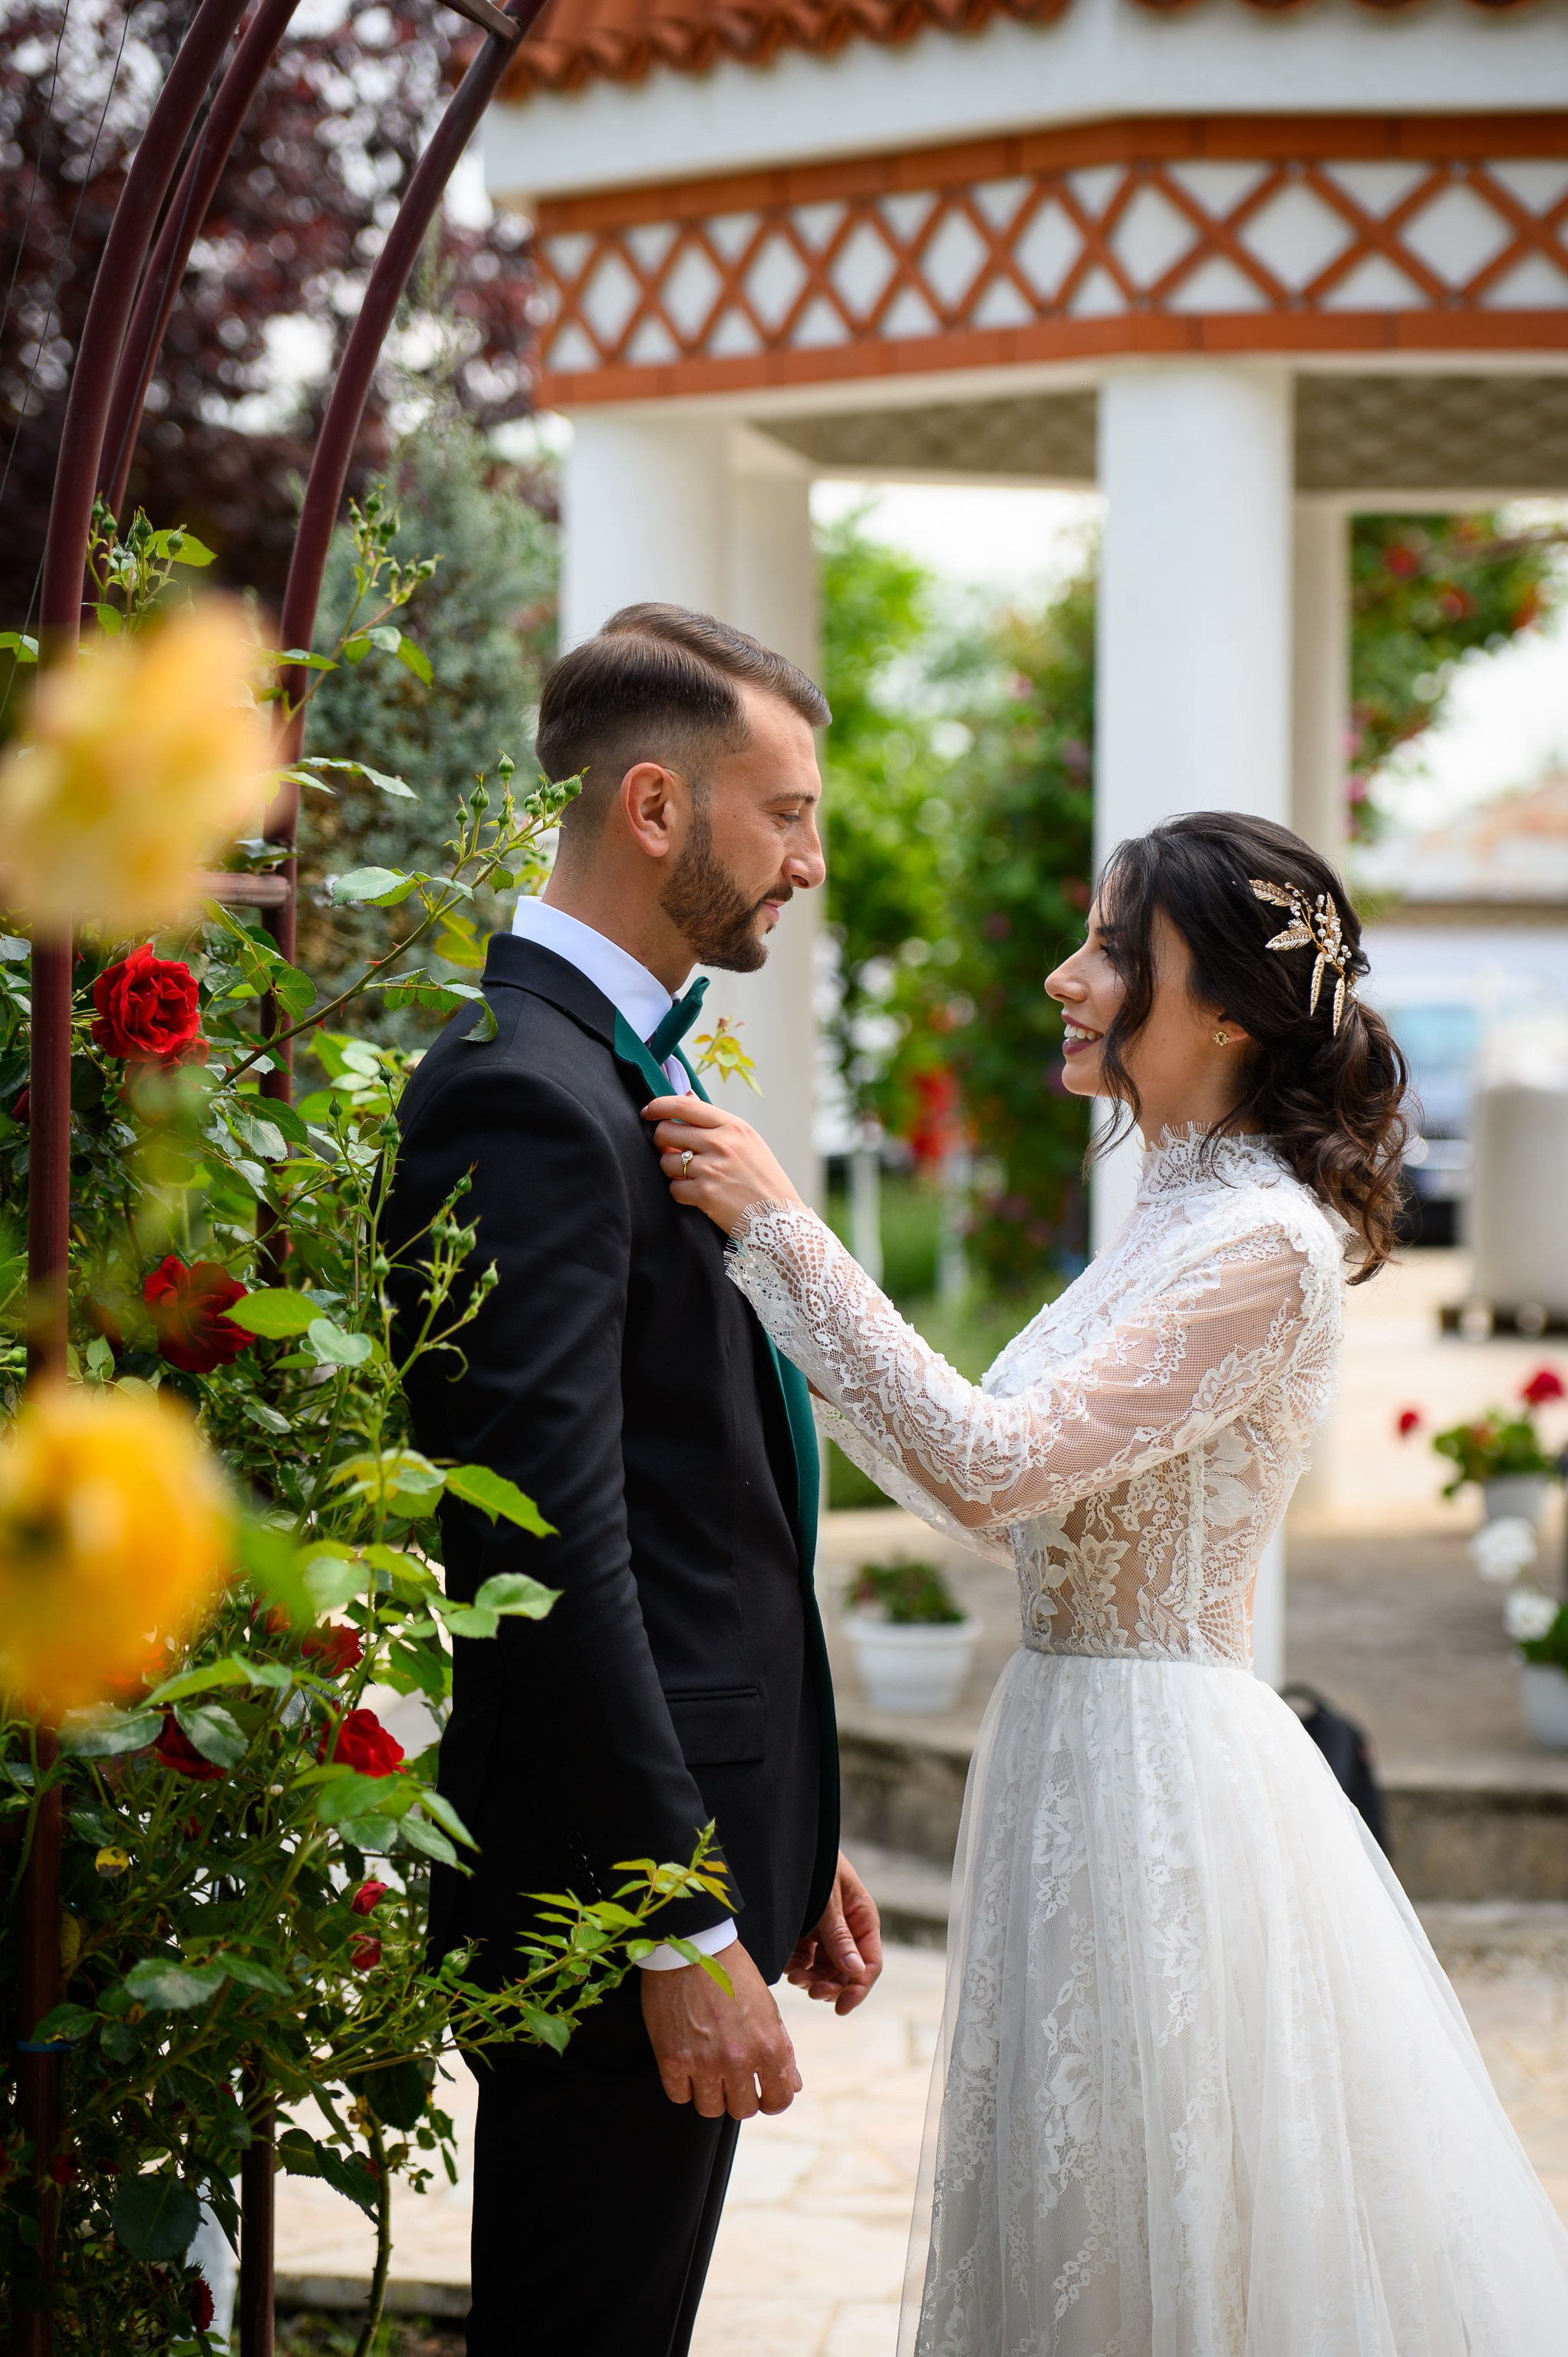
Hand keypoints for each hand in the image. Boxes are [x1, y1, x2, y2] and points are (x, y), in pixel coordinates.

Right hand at [640, 1939, 801, 2119]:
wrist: (691, 1944)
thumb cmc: (733, 1973)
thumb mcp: (767, 2007)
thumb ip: (782, 2050)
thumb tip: (794, 2085)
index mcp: (768, 2046)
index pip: (779, 2101)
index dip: (771, 2099)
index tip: (761, 2091)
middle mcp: (739, 2059)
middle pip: (742, 2110)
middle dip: (738, 2095)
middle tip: (730, 2074)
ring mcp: (704, 2062)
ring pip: (710, 2109)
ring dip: (709, 2092)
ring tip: (706, 2067)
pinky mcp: (672, 2059)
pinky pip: (679, 2096)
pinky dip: (682, 2084)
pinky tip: (685, 2062)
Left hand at [643, 1095, 801, 1235]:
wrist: (780, 1218)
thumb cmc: (763, 1178)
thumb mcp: (747, 1141)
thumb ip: (714, 1121)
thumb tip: (685, 1096)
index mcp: (733, 1126)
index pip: (683, 1106)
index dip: (659, 1106)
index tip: (648, 1111)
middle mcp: (722, 1143)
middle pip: (666, 1132)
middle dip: (662, 1143)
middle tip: (672, 1152)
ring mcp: (712, 1168)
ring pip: (666, 1161)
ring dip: (672, 1171)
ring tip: (692, 1177)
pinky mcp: (705, 1194)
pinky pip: (674, 1188)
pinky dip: (681, 1193)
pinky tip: (698, 1195)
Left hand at [784, 1852, 882, 2015]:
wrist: (789, 1843)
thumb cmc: (814, 1863)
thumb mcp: (827, 1899)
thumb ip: (839, 1935)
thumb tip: (856, 1973)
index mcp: (863, 1918)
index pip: (869, 1964)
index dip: (858, 1989)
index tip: (840, 2008)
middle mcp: (848, 1929)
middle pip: (846, 1972)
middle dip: (829, 1985)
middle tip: (808, 1989)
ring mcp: (826, 1931)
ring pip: (825, 1969)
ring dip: (812, 1978)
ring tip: (794, 1976)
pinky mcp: (806, 1931)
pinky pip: (806, 1959)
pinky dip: (798, 1966)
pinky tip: (787, 1965)